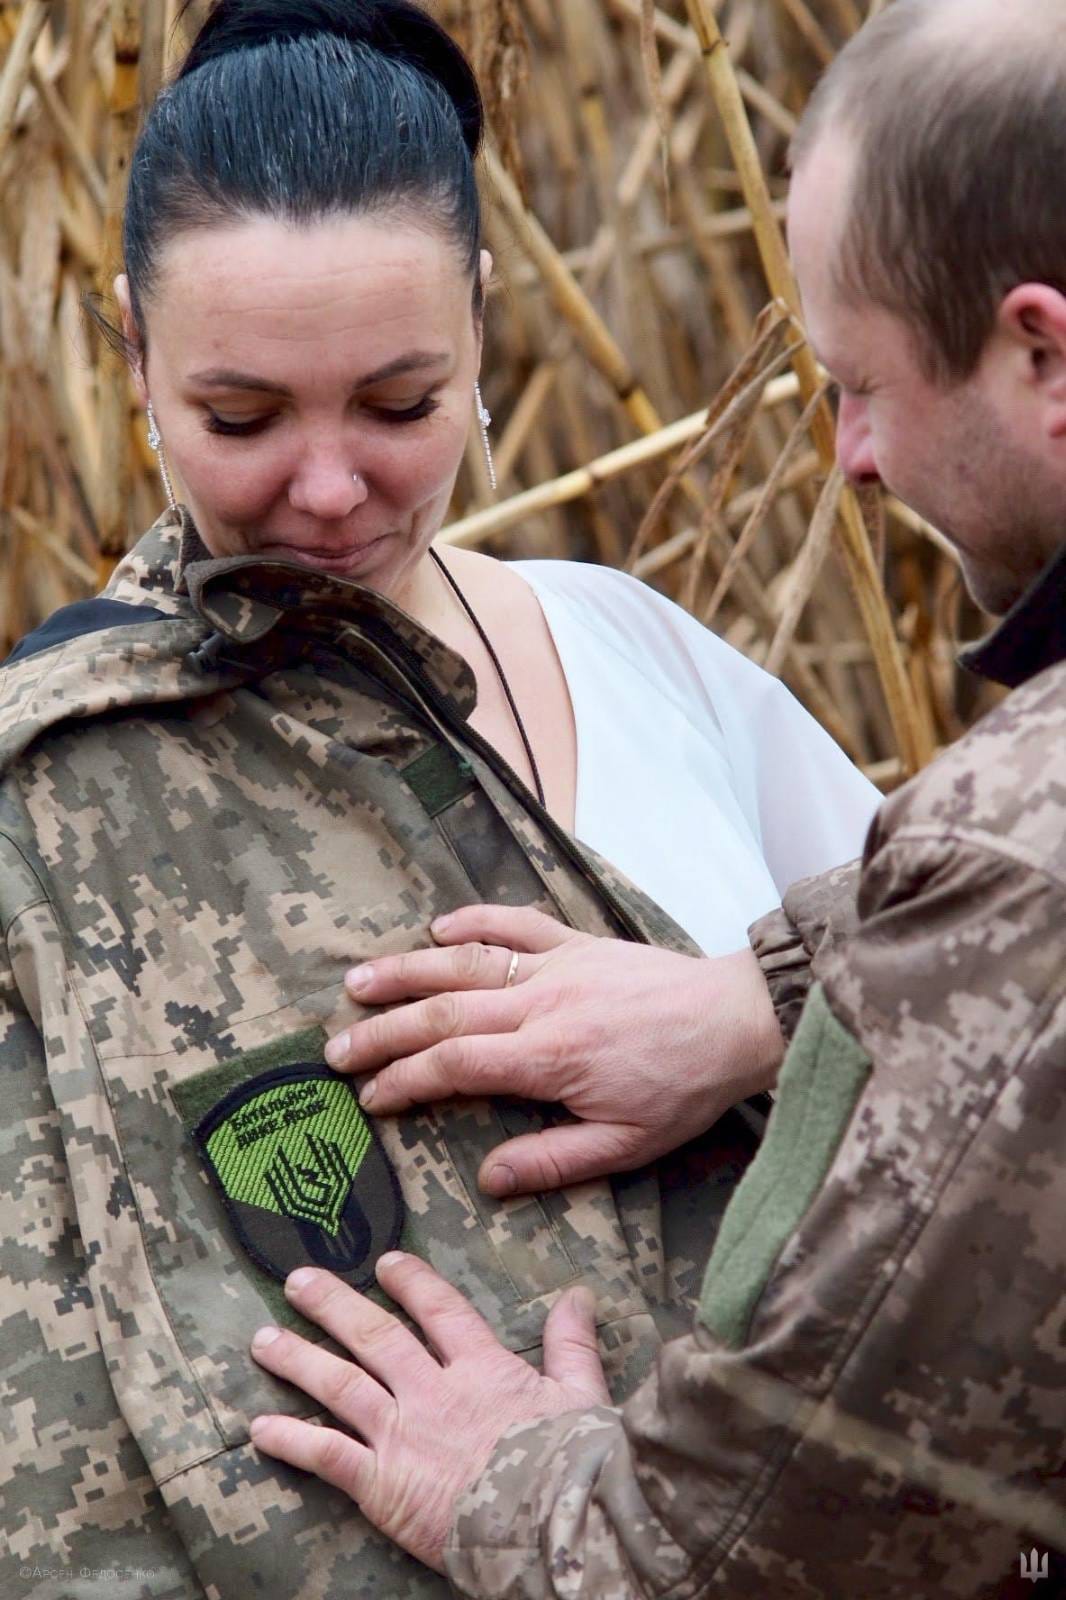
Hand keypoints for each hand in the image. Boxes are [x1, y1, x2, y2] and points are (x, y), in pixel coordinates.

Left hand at [249, 1255, 609, 1572]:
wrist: (557, 1525)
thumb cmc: (575, 1465)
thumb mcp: (583, 1395)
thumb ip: (573, 1343)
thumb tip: (578, 1294)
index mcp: (483, 1367)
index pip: (440, 1309)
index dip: (411, 1282)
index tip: (385, 1262)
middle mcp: (434, 1391)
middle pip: (375, 1335)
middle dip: (333, 1305)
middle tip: (298, 1281)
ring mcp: (404, 1435)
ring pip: (340, 1385)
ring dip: (299, 1359)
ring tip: (264, 1340)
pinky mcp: (384, 1484)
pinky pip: (327, 1455)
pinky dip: (291, 1439)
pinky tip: (259, 1428)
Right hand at [325, 905, 784, 1196]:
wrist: (738, 1020)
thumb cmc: (684, 1087)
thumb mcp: (626, 1145)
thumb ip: (552, 1161)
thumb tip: (487, 1180)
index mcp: (547, 1057)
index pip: (452, 1066)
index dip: (402, 1082)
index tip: (368, 1098)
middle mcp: (541, 1003)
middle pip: (442, 1013)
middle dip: (382, 1032)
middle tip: (335, 1049)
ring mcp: (557, 965)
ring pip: (466, 962)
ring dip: (407, 970)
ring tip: (358, 982)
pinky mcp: (577, 942)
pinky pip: (516, 922)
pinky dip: (475, 920)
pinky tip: (438, 927)